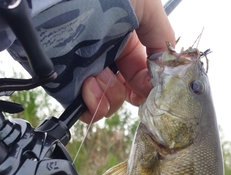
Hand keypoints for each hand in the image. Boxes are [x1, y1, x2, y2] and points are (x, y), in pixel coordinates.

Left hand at [80, 0, 174, 123]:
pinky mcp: (63, 81)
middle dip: (128, 94)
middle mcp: (104, 54)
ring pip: (106, 103)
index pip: (141, 73)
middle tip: (124, 84)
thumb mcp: (146, 4)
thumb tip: (167, 65)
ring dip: (110, 97)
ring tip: (99, 77)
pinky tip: (88, 87)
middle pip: (124, 92)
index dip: (147, 85)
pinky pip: (81, 107)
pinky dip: (90, 105)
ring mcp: (83, 69)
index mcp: (124, 38)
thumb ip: (161, 35)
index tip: (150, 88)